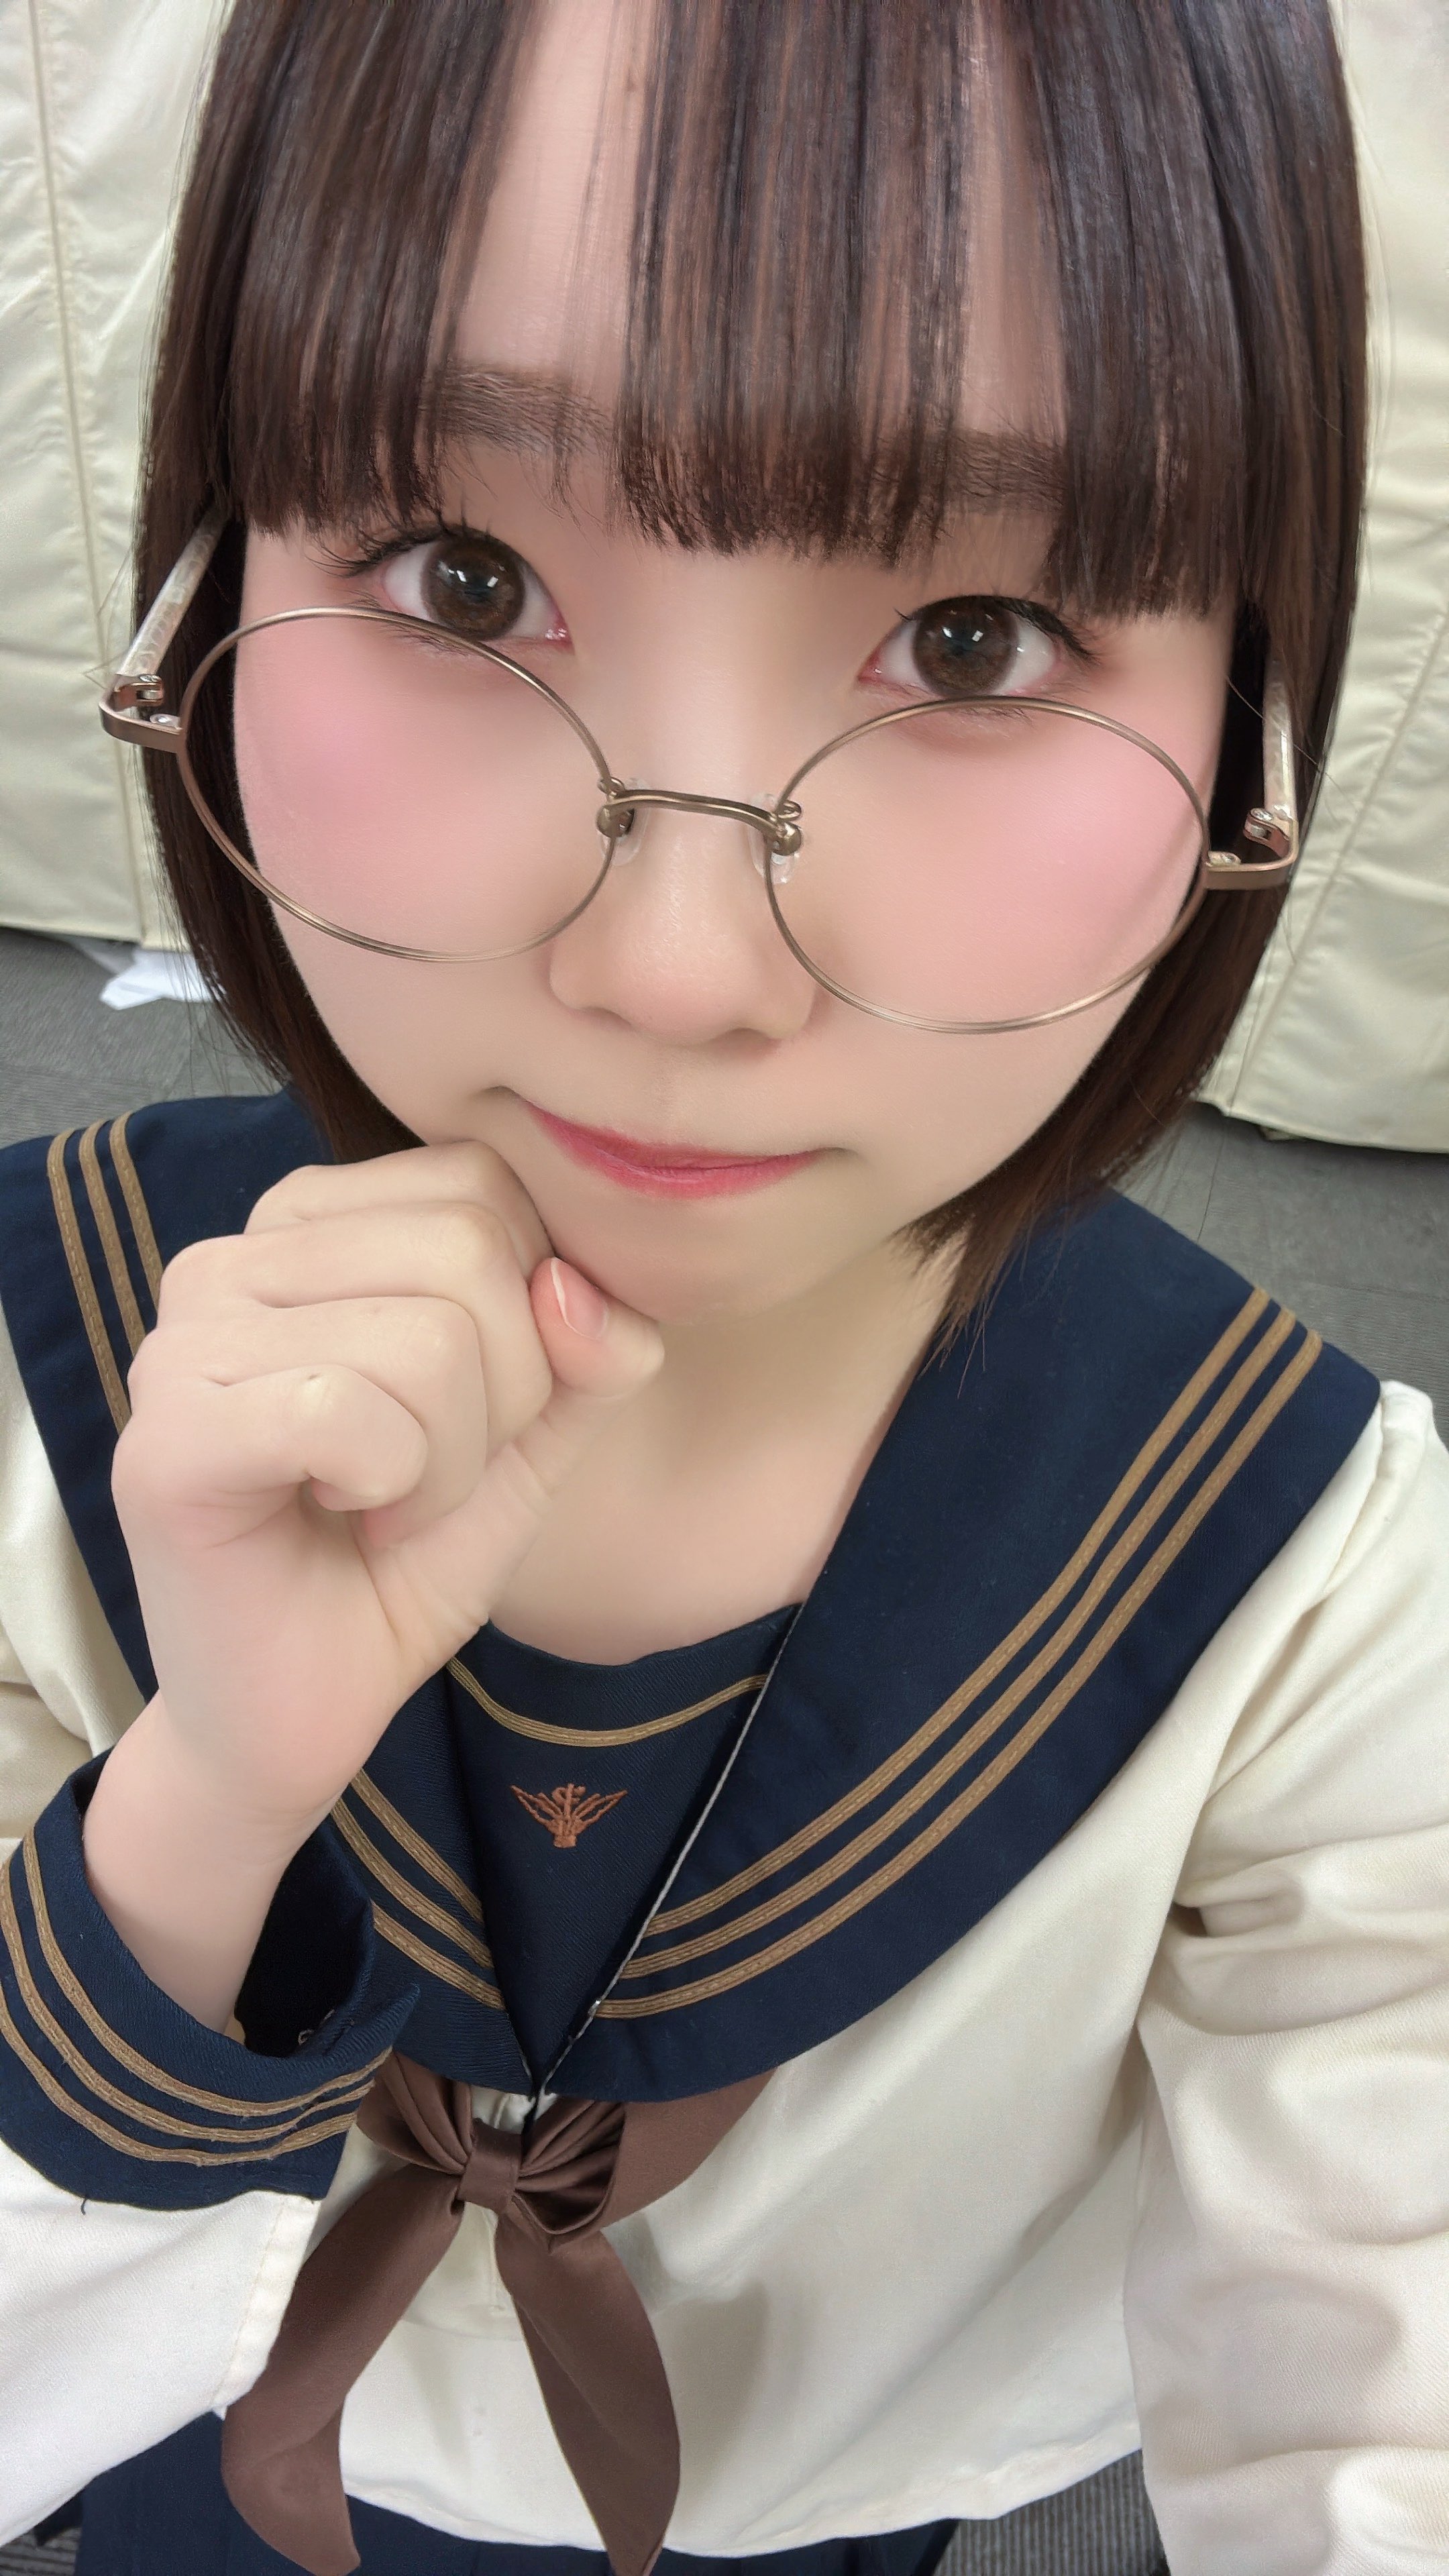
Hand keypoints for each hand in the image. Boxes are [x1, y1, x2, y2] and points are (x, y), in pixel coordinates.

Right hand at [105, 1140, 661, 1848]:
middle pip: (469, 1251)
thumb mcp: (533, 1433)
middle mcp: (228, 1257)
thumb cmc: (404, 1556)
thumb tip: (577, 1288)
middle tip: (427, 1475)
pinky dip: (393, 1487)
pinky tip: (342, 1518)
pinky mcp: (165, 1441)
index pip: (485, 1184)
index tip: (468, 1412)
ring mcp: (180, 1342)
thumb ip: (588, 1348)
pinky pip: (350, 1413)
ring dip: (448, 1459)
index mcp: (307, 1225)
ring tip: (381, 1502)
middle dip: (503, 1394)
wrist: (305, 1706)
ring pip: (427, 1337)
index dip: (533, 1317)